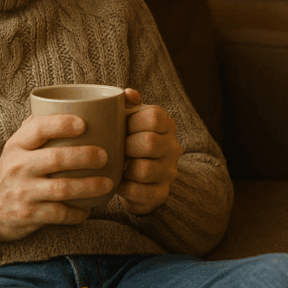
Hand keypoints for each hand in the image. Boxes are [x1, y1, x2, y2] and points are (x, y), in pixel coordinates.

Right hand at [0, 114, 111, 242]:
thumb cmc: (13, 170)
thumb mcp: (16, 147)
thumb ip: (36, 128)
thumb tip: (73, 105)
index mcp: (16, 145)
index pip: (38, 129)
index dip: (61, 124)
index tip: (84, 124)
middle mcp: (17, 167)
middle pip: (56, 159)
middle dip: (85, 156)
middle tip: (105, 156)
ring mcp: (23, 192)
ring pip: (62, 188)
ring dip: (89, 186)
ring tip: (109, 183)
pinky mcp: (29, 215)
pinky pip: (59, 214)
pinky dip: (78, 213)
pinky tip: (89, 209)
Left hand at [116, 88, 182, 214]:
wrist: (135, 174)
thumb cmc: (127, 139)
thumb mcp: (127, 118)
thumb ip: (126, 103)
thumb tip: (128, 94)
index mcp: (166, 124)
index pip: (154, 117)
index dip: (132, 122)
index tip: (120, 127)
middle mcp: (173, 147)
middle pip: (150, 143)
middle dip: (126, 147)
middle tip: (114, 149)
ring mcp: (169, 172)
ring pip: (145, 170)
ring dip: (125, 169)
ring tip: (116, 167)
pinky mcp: (161, 193)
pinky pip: (142, 192)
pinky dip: (125, 188)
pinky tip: (118, 183)